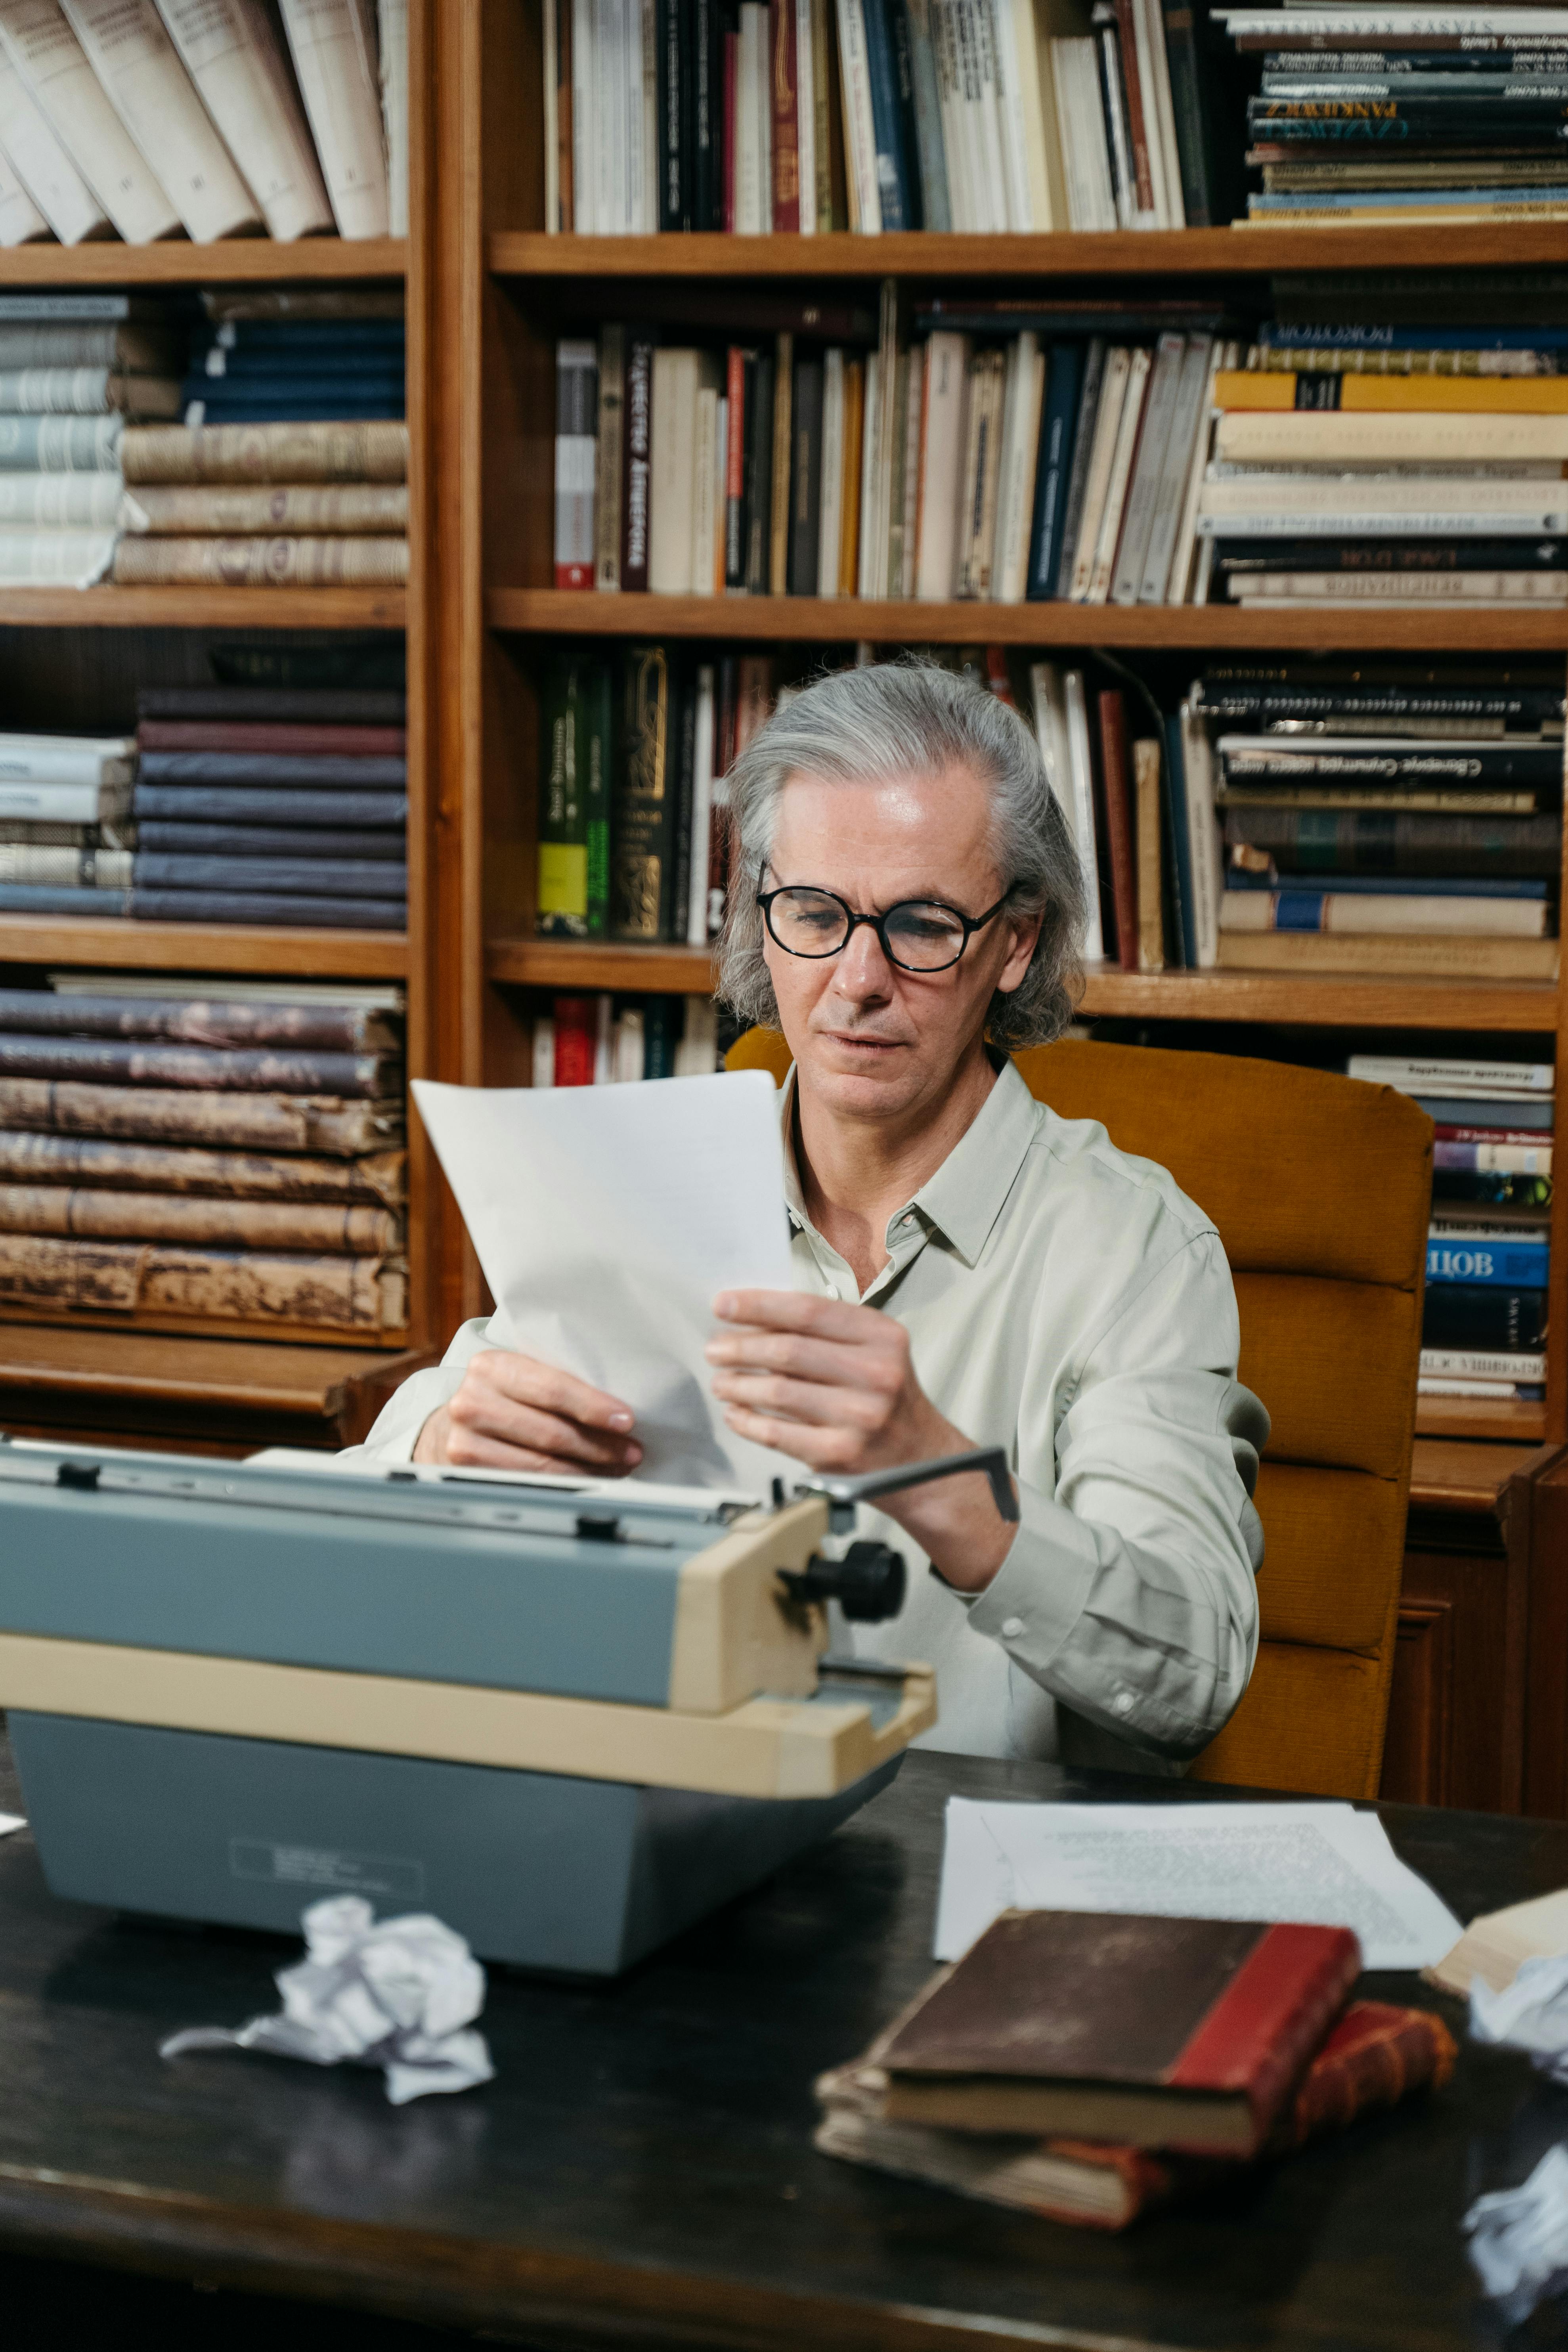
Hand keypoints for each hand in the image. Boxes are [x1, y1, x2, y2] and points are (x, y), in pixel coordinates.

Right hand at [413, 1349, 641, 1474]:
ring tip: (617, 1468)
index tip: (627, 1420)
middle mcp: (472, 1401)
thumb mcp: (521, 1377)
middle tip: (632, 1451)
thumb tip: (618, 1407)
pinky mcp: (466, 1473)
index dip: (593, 1407)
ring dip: (588, 1469)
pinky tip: (587, 1481)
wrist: (450, 1426)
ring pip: (541, 1465)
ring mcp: (465, 1440)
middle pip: (551, 1432)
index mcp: (492, 1366)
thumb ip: (556, 1381)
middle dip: (600, 1445)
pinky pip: (527, 1484)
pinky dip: (564, 1485)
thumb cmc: (501, 1398)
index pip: (552, 1388)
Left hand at [706, 1291, 1015, 1590]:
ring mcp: (858, 1417)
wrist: (922, 1462)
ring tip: (721, 1381)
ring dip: (737, 1384)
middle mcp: (876, 1374)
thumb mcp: (875, 1352)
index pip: (809, 1311)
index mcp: (882, 1338)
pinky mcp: (840, 1453)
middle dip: (739, 1347)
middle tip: (715, 1348)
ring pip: (777, 1392)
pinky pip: (776, 1433)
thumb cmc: (889, 1401)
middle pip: (788, 1351)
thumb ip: (827, 1333)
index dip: (759, 1305)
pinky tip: (735, 1412)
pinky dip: (747, 1421)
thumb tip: (756, 1320)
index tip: (724, 1304)